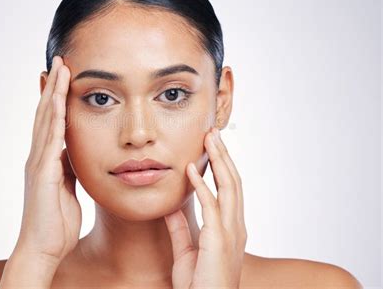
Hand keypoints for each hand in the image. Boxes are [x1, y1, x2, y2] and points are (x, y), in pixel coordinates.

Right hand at [14, 55, 80, 264]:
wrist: (44, 246)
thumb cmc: (56, 219)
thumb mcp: (67, 185)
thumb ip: (67, 166)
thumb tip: (74, 151)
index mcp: (46, 158)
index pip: (50, 120)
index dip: (54, 96)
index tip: (62, 74)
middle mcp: (39, 156)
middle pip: (45, 113)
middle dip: (52, 86)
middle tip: (60, 60)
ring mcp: (39, 163)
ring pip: (46, 121)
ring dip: (52, 94)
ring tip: (59, 70)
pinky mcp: (43, 175)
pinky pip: (51, 142)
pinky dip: (55, 121)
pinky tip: (60, 104)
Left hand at [164, 127, 246, 288]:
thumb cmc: (199, 285)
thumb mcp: (186, 251)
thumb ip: (180, 229)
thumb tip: (171, 207)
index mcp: (230, 227)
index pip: (229, 188)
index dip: (222, 165)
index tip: (212, 146)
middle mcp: (235, 226)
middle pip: (233, 181)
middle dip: (224, 155)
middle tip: (213, 132)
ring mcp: (230, 232)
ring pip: (229, 187)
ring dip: (219, 160)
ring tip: (208, 139)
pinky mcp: (219, 240)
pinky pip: (211, 206)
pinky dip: (202, 185)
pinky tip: (191, 169)